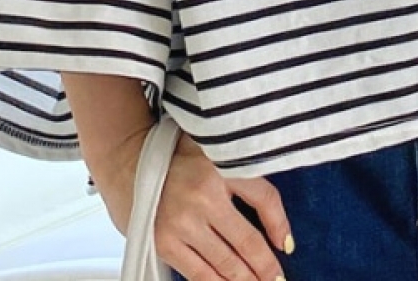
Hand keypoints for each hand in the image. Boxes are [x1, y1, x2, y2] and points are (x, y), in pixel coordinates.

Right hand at [93, 125, 294, 280]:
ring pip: (224, 262)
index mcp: (222, 166)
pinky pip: (197, 272)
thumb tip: (269, 209)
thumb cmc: (179, 155)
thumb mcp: (216, 149)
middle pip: (246, 240)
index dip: (280, 225)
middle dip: (265, 266)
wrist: (130, 159)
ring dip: (245, 279)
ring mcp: (182, 223)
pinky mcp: (164, 242)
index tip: (287, 247)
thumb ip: (244, 172)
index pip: (264, 198)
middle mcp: (204, 196)